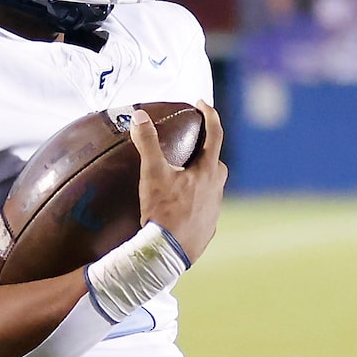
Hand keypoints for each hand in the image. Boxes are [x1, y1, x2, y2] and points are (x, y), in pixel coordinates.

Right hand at [132, 103, 225, 264]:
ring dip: (201, 179)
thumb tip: (140, 116)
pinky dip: (196, 203)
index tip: (201, 104)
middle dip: (206, 151)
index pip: (214, 135)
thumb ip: (147, 143)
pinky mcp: (208, 229)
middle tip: (191, 147)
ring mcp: (214, 211)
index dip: (209, 115)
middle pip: (217, 163)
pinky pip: (205, 209)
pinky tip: (182, 207)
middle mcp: (217, 190)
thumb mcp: (153, 173)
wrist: (167, 252)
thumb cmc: (164, 211)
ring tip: (183, 179)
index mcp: (208, 172)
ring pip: (212, 188)